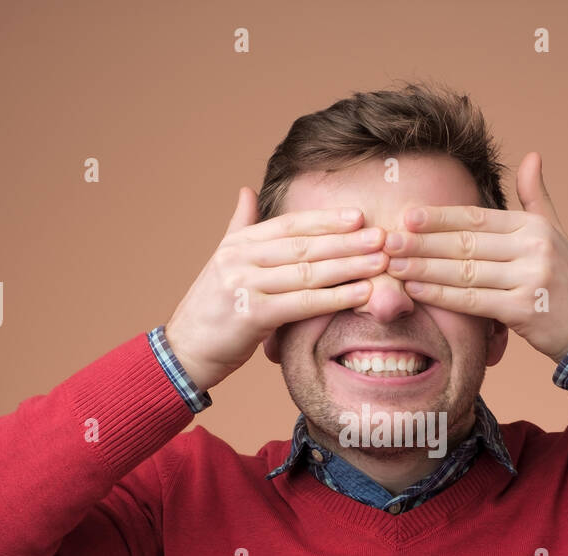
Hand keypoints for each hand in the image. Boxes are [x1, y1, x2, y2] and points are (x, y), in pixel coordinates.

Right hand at [165, 188, 388, 391]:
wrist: (185, 352)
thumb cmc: (211, 311)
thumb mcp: (222, 262)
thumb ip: (240, 227)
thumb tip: (247, 191)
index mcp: (237, 244)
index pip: (289, 225)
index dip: (326, 219)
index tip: (359, 216)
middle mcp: (239, 260)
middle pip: (303, 246)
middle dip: (346, 241)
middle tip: (383, 236)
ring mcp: (243, 286)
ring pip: (307, 273)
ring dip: (349, 267)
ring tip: (381, 262)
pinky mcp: (251, 315)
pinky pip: (303, 303)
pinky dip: (336, 298)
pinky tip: (362, 293)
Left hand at [383, 151, 567, 361]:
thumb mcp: (555, 233)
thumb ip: (536, 197)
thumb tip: (531, 156)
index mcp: (534, 227)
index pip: (477, 218)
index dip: (440, 217)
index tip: (407, 216)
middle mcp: (533, 249)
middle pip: (466, 244)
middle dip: (423, 243)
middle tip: (389, 242)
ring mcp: (529, 280)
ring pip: (465, 272)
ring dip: (425, 270)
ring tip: (394, 267)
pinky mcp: (524, 311)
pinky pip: (473, 301)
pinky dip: (442, 297)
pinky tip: (417, 291)